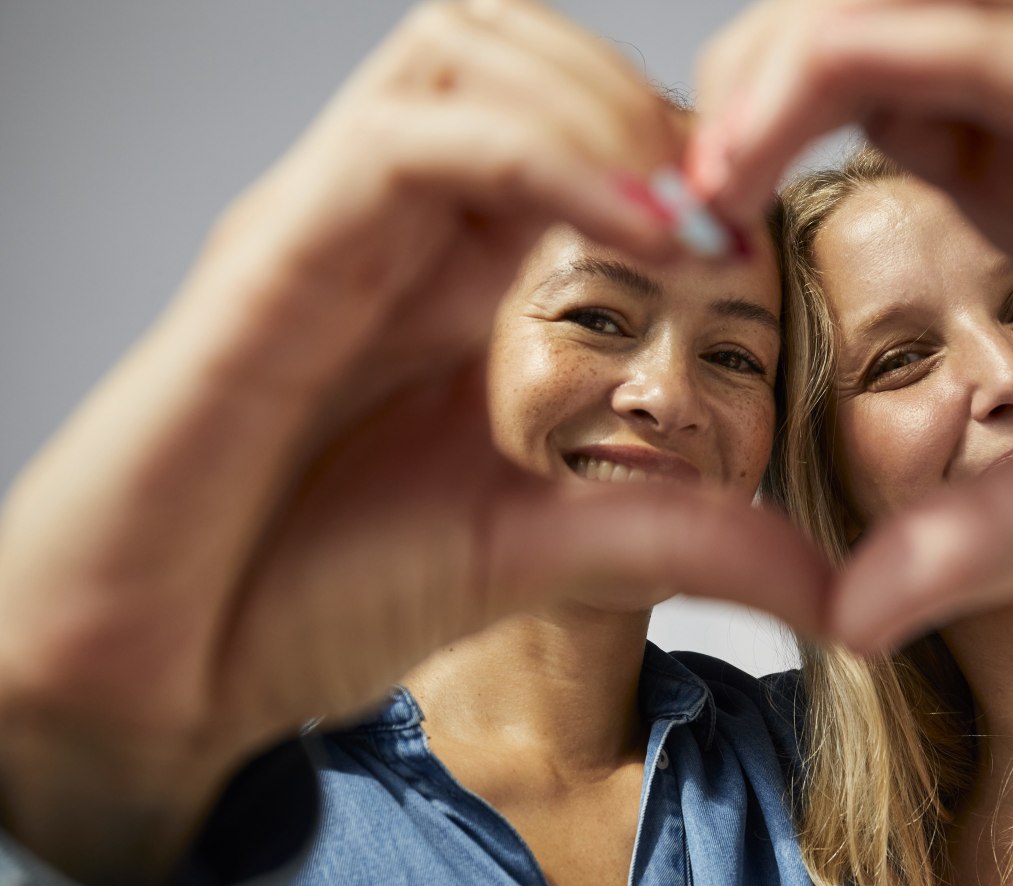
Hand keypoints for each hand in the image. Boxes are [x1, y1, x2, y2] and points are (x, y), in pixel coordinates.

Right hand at [0, 0, 826, 885]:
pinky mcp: (268, 260)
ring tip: (682, 218)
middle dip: (639, 96)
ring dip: (596, 107)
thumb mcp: (542, 554)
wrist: (162, 676)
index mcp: (449, 266)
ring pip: (458, 56)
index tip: (758, 231)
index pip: (566, 120)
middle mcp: (388, 222)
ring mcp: (324, 225)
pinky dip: (536, 160)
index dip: (676, 146)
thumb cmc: (315, 598)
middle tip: (725, 201)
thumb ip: (678, 540)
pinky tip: (632, 235)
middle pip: (510, 44)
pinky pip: (406, 146)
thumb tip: (831, 584)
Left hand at [690, 0, 1012, 648]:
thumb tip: (845, 619)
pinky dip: (911, 48)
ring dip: (790, 60)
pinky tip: (817, 101)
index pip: (835, 122)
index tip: (656, 251)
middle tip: (652, 210)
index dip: (731, 165)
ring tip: (704, 164)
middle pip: (842, 44)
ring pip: (915, 9)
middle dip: (728, 102)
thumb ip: (985, 535)